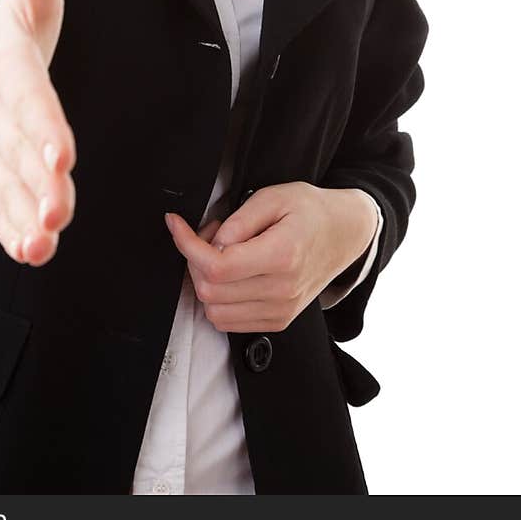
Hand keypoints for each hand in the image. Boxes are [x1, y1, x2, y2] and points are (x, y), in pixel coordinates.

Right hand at [0, 0, 75, 266]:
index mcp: (3, 68)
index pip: (26, 100)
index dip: (42, 127)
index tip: (62, 154)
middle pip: (15, 153)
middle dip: (36, 184)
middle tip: (58, 210)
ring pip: (4, 188)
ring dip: (23, 216)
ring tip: (44, 242)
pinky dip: (8, 231)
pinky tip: (30, 254)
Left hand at [164, 182, 377, 331]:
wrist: (345, 234)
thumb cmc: (312, 211)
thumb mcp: (275, 197)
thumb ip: (239, 220)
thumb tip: (212, 242)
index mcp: (282, 256)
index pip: (217, 266)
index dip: (187, 245)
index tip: (175, 224)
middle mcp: (282, 290)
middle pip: (210, 291)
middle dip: (195, 259)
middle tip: (211, 234)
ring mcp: (281, 311)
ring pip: (215, 311)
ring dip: (205, 282)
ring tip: (223, 254)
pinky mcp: (278, 321)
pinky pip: (230, 322)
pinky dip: (219, 299)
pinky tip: (231, 275)